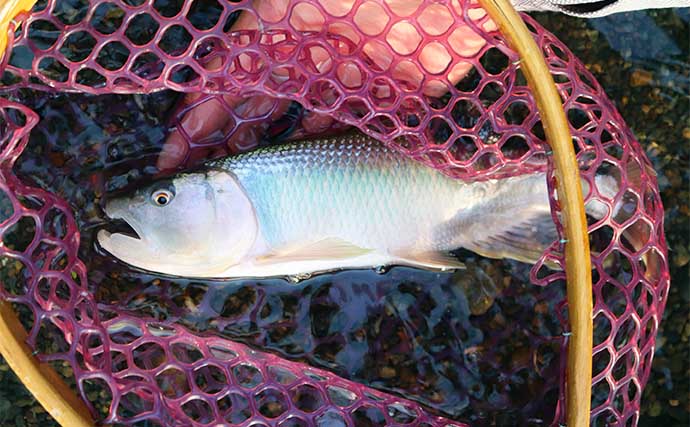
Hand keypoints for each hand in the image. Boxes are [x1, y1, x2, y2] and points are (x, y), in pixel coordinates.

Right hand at [157, 0, 493, 169]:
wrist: (436, 1)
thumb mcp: (281, 5)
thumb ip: (249, 38)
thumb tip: (207, 83)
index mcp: (277, 36)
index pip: (225, 84)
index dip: (196, 121)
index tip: (171, 159)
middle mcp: (305, 63)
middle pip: (254, 112)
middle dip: (223, 147)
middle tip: (200, 186)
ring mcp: (342, 85)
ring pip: (295, 130)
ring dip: (269, 158)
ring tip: (243, 192)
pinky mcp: (381, 104)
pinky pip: (347, 137)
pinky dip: (324, 156)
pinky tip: (302, 178)